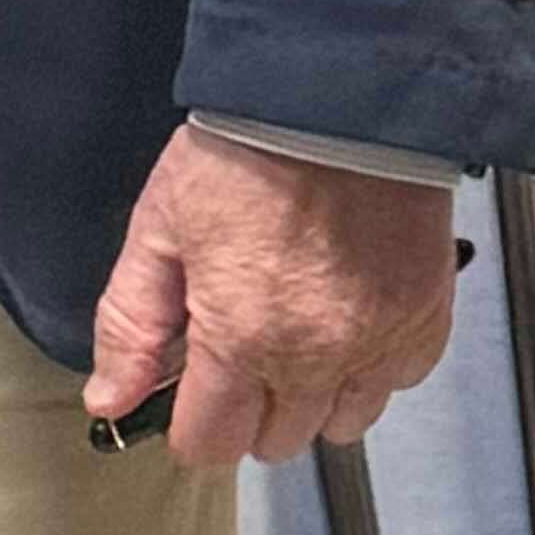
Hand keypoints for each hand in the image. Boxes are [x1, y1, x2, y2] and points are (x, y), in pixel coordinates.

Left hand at [83, 126, 456, 472]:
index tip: (194, 395)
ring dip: (316, 395)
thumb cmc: (250, 143)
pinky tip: (349, 312)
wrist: (340, 90)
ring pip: (342, 424)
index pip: (211, 445)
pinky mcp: (424, 317)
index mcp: (240, 337)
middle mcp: (313, 356)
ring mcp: (375, 342)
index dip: (193, 424)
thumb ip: (131, 322)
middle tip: (244, 341)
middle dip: (251, 406)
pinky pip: (397, 379)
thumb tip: (110, 399)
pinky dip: (374, 361)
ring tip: (300, 328)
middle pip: (276, 441)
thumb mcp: (161, 223)